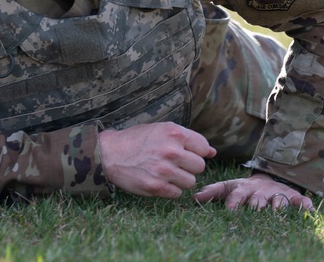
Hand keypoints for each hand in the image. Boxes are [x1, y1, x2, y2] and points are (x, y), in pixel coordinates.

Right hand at [99, 122, 215, 198]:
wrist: (110, 153)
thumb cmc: (138, 140)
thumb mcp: (163, 130)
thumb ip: (189, 139)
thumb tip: (213, 152)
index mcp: (174, 133)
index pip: (204, 148)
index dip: (196, 152)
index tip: (184, 153)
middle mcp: (171, 151)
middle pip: (200, 166)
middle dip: (189, 166)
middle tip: (174, 163)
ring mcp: (164, 170)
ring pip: (191, 182)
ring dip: (181, 179)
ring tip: (167, 172)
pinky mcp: (156, 187)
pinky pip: (178, 193)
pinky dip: (171, 189)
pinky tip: (160, 180)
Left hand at [193, 173, 314, 210]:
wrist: (267, 180)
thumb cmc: (243, 189)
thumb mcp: (228, 187)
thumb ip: (212, 192)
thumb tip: (193, 198)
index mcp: (244, 190)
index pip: (237, 195)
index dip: (234, 202)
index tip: (230, 210)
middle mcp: (260, 192)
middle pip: (258, 200)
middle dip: (257, 205)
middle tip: (255, 210)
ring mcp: (276, 194)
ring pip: (277, 201)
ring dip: (278, 205)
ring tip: (278, 211)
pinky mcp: (291, 197)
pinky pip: (299, 200)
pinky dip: (304, 204)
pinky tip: (308, 208)